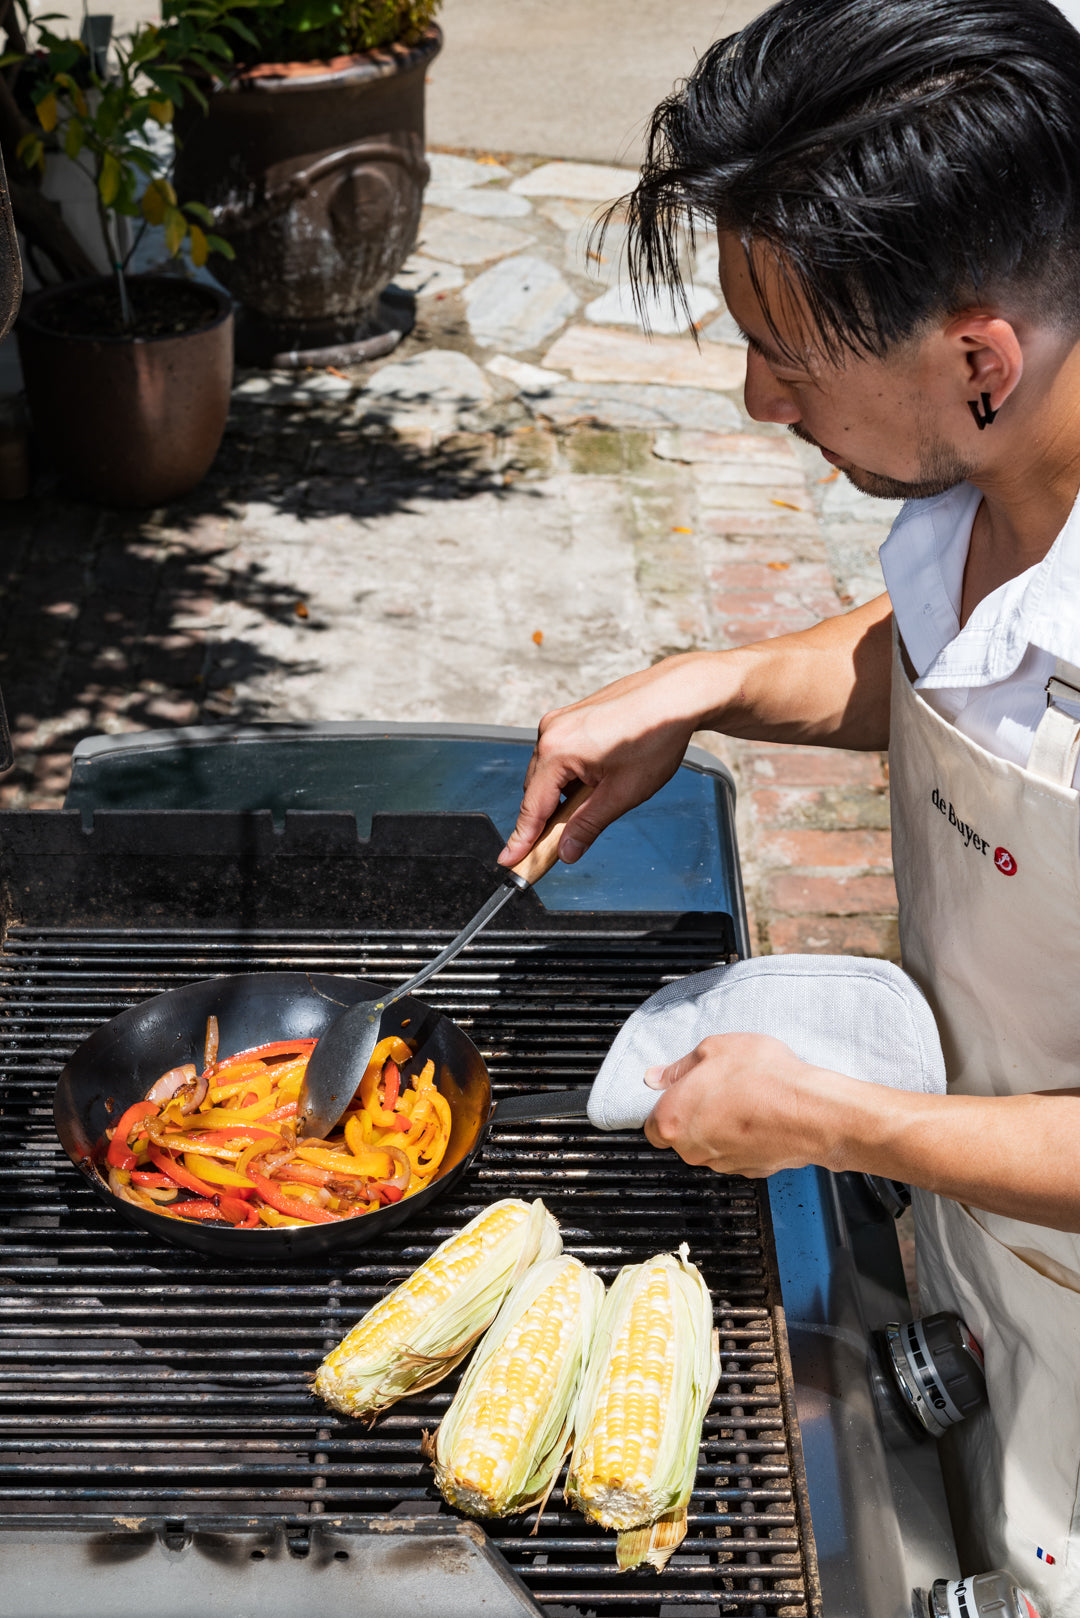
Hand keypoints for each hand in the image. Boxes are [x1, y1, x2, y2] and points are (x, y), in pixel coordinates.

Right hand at [498, 654, 721, 866]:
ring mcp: (561, 720)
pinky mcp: (574, 716)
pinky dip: (572, 775)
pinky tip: (599, 779)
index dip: (522, 840)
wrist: (678, 695)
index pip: (531, 807)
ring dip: (563, 794)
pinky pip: (562, 754)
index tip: (510, 861)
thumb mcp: (622, 793)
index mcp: (556, 751)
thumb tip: (567, 851)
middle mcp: (551, 732)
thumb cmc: (655, 735)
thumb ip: (587, 826)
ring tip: (598, 802)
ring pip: (550, 772)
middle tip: (562, 845)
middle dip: (547, 818)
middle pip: (536, 790)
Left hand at [642, 1033, 851, 1177]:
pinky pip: (737, 1150)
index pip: (650, 1124)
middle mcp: (692, 1150)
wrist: (811, 1110)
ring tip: (744, 1096)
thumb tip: (658, 1076)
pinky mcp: (750, 1170)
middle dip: (695, 1112)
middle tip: (717, 1086)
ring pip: (710, 1143)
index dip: (667, 1104)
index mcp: (671, 1121)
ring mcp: (722, 1163)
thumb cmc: (762, 1078)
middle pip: (681, 1134)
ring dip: (721, 1124)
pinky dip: (745, 1135)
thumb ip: (678, 1066)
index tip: (682, 1090)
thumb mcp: (713, 1049)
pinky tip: (760, 1113)